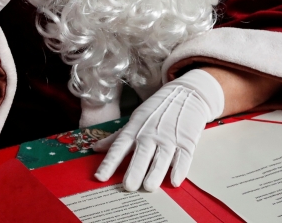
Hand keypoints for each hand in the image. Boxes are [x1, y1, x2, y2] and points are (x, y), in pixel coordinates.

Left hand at [93, 69, 223, 191]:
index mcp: (135, 129)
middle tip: (128, 186)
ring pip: (162, 158)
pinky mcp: (186, 142)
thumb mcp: (135, 119)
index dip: (109, 162)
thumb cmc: (157, 110)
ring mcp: (169, 138)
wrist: (185, 94)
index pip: (119, 147)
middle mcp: (150, 134)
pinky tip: (174, 181)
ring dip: (156, 173)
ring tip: (149, 187)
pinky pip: (183, 158)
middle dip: (135, 170)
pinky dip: (179, 169)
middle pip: (141, 154)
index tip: (100, 177)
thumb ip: (116, 137)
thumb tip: (95, 148)